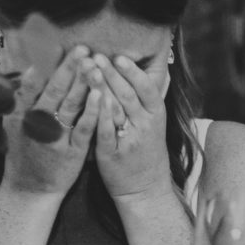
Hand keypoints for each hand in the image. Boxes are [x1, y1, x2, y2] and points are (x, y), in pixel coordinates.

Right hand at [2, 45, 101, 197]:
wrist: (30, 188)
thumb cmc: (25, 151)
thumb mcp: (14, 124)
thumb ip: (21, 97)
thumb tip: (31, 65)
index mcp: (20, 113)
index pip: (34, 81)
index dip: (47, 62)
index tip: (59, 44)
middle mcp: (35, 123)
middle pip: (54, 90)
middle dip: (68, 68)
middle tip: (82, 49)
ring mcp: (54, 137)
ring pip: (70, 106)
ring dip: (82, 83)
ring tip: (94, 65)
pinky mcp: (72, 151)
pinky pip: (84, 128)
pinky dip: (92, 111)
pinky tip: (102, 95)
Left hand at [91, 53, 172, 201]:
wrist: (146, 189)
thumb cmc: (146, 151)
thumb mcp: (153, 124)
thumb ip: (144, 100)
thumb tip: (134, 70)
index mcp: (156, 116)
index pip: (147, 88)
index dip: (133, 72)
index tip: (119, 56)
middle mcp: (146, 126)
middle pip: (129, 94)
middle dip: (113, 74)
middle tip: (97, 56)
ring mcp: (130, 140)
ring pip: (117, 110)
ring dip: (102, 88)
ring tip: (89, 71)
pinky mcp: (113, 154)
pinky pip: (104, 131)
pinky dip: (98, 115)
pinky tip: (89, 101)